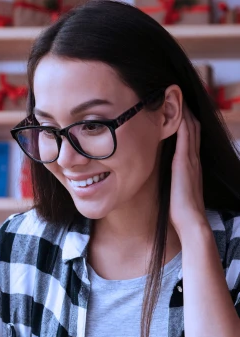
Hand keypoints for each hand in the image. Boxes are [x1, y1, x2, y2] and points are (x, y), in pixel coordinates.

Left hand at [169, 104, 207, 240]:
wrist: (190, 221)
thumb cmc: (180, 211)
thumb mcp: (176, 190)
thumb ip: (173, 180)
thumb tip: (164, 178)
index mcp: (191, 165)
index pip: (191, 136)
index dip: (186, 121)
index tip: (177, 108)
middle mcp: (193, 159)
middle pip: (194, 126)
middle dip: (187, 110)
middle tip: (177, 93)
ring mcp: (191, 159)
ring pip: (191, 127)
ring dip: (185, 110)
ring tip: (176, 94)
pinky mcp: (184, 162)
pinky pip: (186, 135)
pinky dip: (182, 121)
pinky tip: (177, 109)